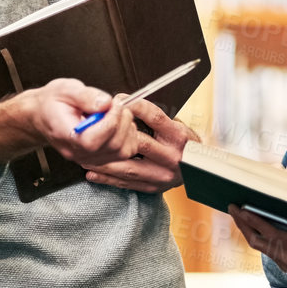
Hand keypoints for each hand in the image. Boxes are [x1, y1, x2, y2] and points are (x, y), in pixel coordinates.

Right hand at [23, 78, 142, 166]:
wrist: (43, 115)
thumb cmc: (52, 103)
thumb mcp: (65, 89)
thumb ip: (85, 96)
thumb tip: (105, 103)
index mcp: (66, 136)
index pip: (92, 140)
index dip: (109, 122)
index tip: (114, 104)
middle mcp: (78, 152)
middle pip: (112, 147)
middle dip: (122, 121)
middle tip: (117, 105)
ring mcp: (89, 158)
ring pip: (122, 152)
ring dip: (127, 130)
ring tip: (118, 113)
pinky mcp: (99, 158)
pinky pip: (123, 154)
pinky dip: (129, 137)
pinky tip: (120, 124)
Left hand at [82, 96, 197, 194]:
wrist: (201, 171)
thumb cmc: (185, 145)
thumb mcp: (177, 125)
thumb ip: (153, 118)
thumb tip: (126, 104)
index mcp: (178, 137)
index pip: (154, 117)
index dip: (135, 106)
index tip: (119, 100)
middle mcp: (172, 157)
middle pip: (138, 143)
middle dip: (114, 135)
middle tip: (94, 128)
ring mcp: (162, 175)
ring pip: (128, 167)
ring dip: (104, 161)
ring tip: (86, 155)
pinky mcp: (154, 187)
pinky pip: (127, 184)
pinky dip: (108, 179)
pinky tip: (93, 173)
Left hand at [228, 196, 286, 272]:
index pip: (271, 234)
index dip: (254, 221)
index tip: (241, 208)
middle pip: (258, 242)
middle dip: (243, 224)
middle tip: (232, 206)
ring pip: (259, 245)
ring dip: (246, 228)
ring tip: (236, 210)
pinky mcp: (285, 261)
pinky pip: (264, 246)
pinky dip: (255, 232)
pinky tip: (247, 219)